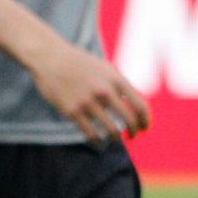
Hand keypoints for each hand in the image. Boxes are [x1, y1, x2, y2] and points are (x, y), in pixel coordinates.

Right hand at [28, 40, 152, 143]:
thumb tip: (135, 106)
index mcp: (116, 79)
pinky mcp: (72, 111)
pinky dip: (97, 140)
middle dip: (133, 132)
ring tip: (115, 139)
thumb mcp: (106, 69)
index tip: (145, 128)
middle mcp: (104, 90)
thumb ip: (120, 86)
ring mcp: (88, 101)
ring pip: (111, 130)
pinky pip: (90, 133)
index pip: (140, 105)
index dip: (146, 120)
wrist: (51, 58)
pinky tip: (98, 139)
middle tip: (131, 136)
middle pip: (129, 120)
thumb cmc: (81, 64)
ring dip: (116, 139)